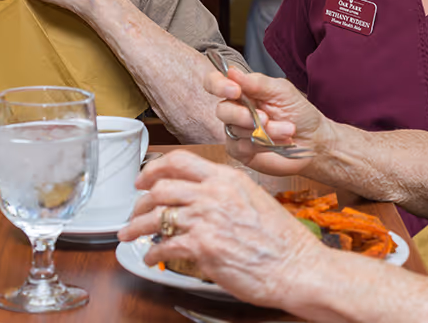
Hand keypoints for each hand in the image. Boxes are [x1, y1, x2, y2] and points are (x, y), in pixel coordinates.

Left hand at [118, 150, 324, 307]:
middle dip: (139, 202)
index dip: (153, 169)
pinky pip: (164, 246)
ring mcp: (207, 219)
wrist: (297, 266)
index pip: (179, 160)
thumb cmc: (283, 240)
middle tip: (135, 211)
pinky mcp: (203, 247)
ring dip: (136, 227)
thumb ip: (226, 194)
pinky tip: (152, 258)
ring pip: (156, 216)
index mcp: (228, 178)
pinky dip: (152, 253)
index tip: (144, 179)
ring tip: (130, 234)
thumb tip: (201, 198)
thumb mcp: (255, 200)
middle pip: (160, 187)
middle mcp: (215, 193)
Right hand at [204, 65, 328, 174]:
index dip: (217, 85)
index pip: (215, 83)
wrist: (314, 140)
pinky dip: (261, 144)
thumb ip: (257, 82)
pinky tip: (278, 142)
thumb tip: (231, 71)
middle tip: (266, 117)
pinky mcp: (241, 151)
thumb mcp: (282, 91)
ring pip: (236, 130)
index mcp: (243, 90)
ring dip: (264, 130)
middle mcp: (236, 109)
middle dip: (243, 115)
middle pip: (222, 110)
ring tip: (288, 130)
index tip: (234, 90)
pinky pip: (241, 147)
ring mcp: (236, 131)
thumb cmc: (298, 112)